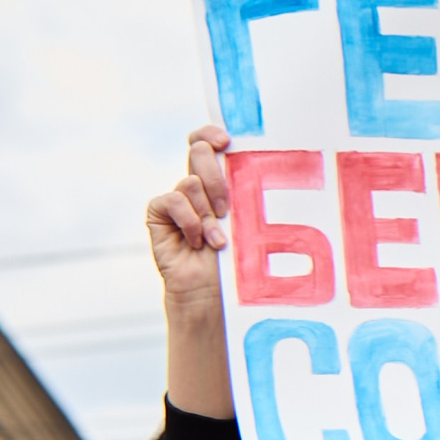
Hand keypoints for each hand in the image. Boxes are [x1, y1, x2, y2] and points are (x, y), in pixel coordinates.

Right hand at [146, 125, 234, 419]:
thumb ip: (255, 199)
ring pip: (189, 180)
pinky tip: (201, 242)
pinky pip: (169, 200)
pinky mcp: (160, 220)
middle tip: (229, 205)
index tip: (228, 140)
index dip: (211, 133)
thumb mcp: (256, 229)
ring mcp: (179, 205)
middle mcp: (199, 189)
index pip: (209, 141)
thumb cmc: (245, 271)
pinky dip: (188, 219)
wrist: (217, 306)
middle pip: (198, 151)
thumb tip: (279, 166)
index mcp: (222, 184)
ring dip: (208, 209)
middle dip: (216, 173)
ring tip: (219, 238)